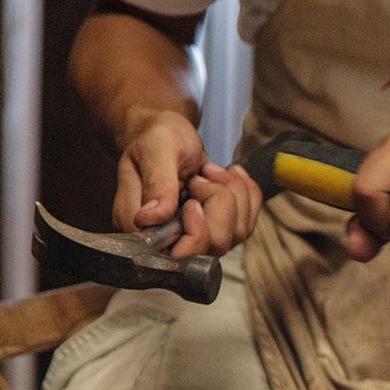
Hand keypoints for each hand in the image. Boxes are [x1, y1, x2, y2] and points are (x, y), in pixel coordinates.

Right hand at [113, 109, 261, 257]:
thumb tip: (149, 219)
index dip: (196, 230)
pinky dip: (246, 194)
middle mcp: (169, 239)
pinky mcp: (218, 229)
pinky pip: (248, 223)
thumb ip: (157, 184)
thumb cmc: (156, 137)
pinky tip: (228, 175)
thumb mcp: (156, 150)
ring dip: (234, 194)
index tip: (193, 195)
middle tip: (202, 175)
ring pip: (236, 234)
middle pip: (215, 245)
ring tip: (211, 171)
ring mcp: (196, 236)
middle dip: (219, 202)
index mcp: (141, 227)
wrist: (170, 134)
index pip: (178, 254)